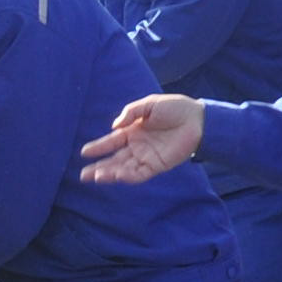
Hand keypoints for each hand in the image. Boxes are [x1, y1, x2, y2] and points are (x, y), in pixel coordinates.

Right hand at [79, 91, 205, 183]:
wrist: (197, 119)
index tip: (84, 153)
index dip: (98, 147)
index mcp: (133, 132)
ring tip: (96, 177)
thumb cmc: (175, 108)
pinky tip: (117, 176)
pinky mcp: (157, 165)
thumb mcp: (149, 104)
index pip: (112, 142)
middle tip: (83, 176)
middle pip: (114, 160)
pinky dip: (128, 176)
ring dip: (110, 174)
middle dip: (99, 167)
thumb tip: (114, 126)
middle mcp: (137, 147)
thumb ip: (131, 113)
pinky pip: (140, 173)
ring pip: (124, 169)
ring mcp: (146, 157)